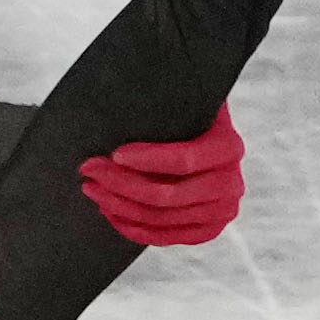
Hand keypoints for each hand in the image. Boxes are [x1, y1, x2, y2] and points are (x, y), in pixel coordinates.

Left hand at [77, 109, 242, 246]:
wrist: (207, 138)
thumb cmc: (187, 113)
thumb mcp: (185, 98)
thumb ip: (167, 98)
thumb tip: (126, 82)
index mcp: (229, 147)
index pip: (184, 160)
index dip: (146, 160)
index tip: (112, 153)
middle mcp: (231, 184)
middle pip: (168, 196)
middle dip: (121, 184)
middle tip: (88, 170)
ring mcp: (221, 211)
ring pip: (160, 219)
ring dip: (119, 205)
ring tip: (92, 189)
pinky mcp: (208, 229)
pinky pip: (165, 237)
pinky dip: (132, 227)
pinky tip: (109, 211)